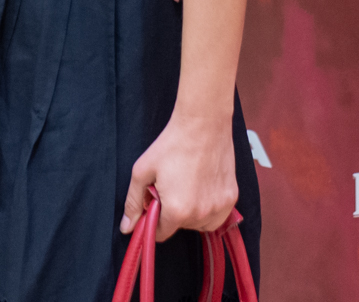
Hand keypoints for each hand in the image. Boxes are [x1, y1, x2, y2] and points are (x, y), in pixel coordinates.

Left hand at [122, 112, 236, 240]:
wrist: (203, 124)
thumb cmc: (171, 145)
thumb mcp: (142, 171)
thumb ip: (133, 203)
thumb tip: (127, 228)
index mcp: (177, 211)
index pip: (161, 233)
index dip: (153, 220)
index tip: (154, 204)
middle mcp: (201, 215)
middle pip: (180, 227)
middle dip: (172, 212)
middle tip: (170, 186)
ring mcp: (220, 208)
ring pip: (200, 224)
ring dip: (191, 213)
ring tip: (186, 186)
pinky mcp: (232, 198)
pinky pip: (217, 216)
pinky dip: (208, 208)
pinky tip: (201, 188)